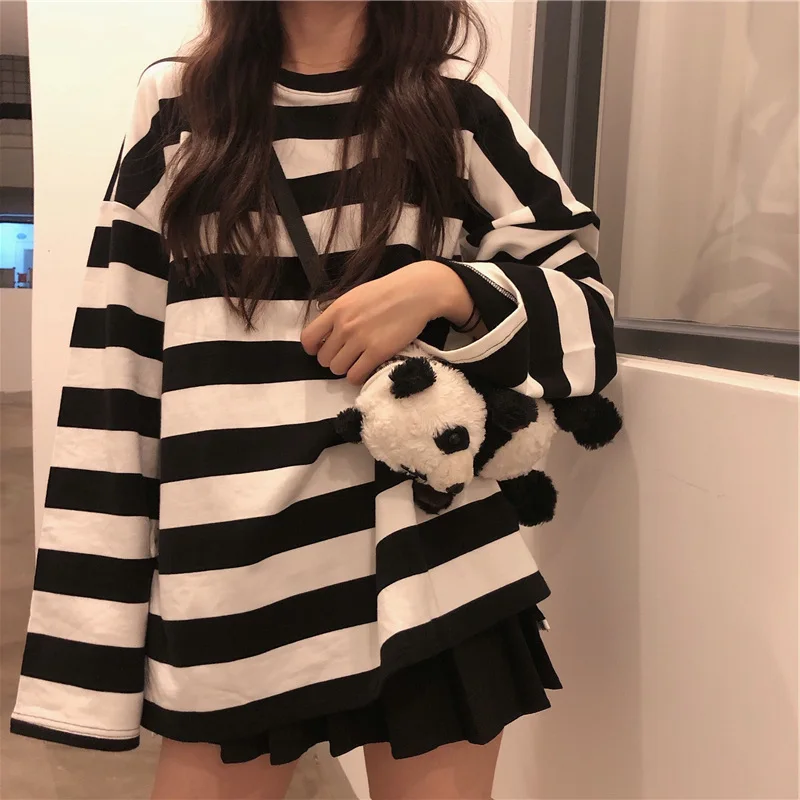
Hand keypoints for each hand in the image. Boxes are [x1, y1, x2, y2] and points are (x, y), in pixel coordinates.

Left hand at [301, 260, 474, 384]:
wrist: (416, 292)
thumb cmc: (389, 292)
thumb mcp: (356, 296)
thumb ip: (340, 313)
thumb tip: (328, 333)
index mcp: (337, 310)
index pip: (308, 338)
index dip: (313, 349)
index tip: (324, 349)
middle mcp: (345, 326)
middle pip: (323, 358)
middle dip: (334, 359)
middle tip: (348, 355)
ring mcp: (360, 340)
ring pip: (337, 369)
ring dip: (346, 368)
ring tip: (359, 361)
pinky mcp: (377, 352)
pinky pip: (355, 375)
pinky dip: (358, 376)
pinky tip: (366, 368)